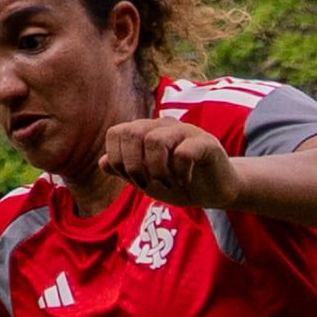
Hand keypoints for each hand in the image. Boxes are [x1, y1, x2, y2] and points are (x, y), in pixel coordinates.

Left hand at [91, 114, 236, 208]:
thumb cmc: (179, 182)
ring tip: (169, 183)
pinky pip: (184, 152)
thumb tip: (102, 162)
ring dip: (158, 171)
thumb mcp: (146, 180)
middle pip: (132, 133)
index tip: (133, 179)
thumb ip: (124, 170)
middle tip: (148, 183)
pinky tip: (184, 180)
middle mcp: (163, 126)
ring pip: (155, 141)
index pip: (116, 133)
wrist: (214, 191)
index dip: (118, 159)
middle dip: (135, 165)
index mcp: (146, 132)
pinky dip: (179, 172)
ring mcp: (186, 131)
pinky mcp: (206, 142)